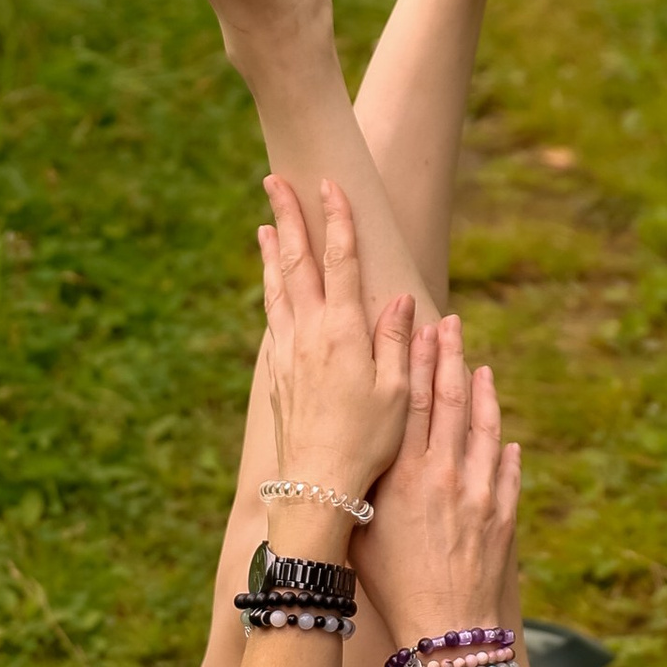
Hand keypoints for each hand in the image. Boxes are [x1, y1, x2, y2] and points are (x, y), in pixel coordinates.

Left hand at [257, 176, 412, 523]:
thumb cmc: (368, 443)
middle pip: (296, 263)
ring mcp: (288, 353)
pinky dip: (271, 290)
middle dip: (287, 218)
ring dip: (272, 251)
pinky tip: (271, 285)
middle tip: (274, 181)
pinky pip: (273, 318)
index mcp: (343, 333)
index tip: (329, 184)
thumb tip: (401, 298)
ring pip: (277, 288)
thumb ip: (398, 341)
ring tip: (265, 223)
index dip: (337, 219)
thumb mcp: (397, 392)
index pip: (341, 261)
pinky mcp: (278, 373)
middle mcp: (309, 334)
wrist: (317, 486)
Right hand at [353, 312, 520, 646]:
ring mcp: (479, 493)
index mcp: (404, 477)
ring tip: (479, 365)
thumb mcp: (363, 532)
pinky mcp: (503, 516)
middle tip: (450, 324)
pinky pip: (507, 470)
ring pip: (482, 428)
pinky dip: (505, 447)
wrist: (446, 629)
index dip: (414, 361)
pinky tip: (506, 434)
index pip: (410, 403)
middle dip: (449, 358)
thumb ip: (363, 489)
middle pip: (449, 402)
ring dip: (482, 392)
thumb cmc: (391, 586)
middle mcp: (445, 476)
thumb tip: (351, 456)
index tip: (417, 327)